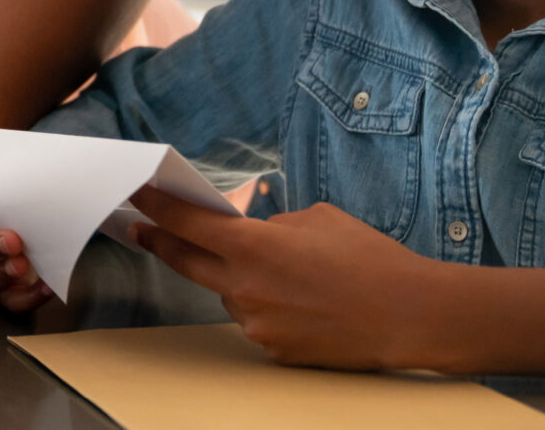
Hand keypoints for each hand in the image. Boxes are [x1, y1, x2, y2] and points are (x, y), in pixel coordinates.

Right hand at [0, 189, 59, 312]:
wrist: (25, 213)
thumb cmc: (13, 195)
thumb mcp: (7, 184)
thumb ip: (12, 182)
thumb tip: (35, 171)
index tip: (1, 221)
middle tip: (14, 243)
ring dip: (5, 275)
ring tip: (25, 266)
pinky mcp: (4, 290)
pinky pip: (12, 301)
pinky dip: (30, 297)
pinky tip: (47, 287)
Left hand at [129, 190, 445, 370]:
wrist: (409, 315)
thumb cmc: (369, 259)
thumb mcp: (317, 219)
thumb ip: (272, 225)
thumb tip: (253, 232)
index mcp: (254, 247)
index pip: (186, 223)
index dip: (156, 207)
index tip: (136, 195)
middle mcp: (245, 288)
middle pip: (186, 261)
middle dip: (160, 242)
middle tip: (141, 228)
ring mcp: (256, 324)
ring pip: (229, 293)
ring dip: (240, 278)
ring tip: (291, 274)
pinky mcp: (272, 350)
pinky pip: (256, 319)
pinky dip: (268, 305)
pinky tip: (304, 300)